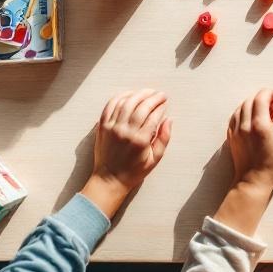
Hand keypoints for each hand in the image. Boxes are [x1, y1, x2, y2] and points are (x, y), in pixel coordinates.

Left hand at [82, 89, 171, 218]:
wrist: (109, 179)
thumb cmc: (134, 171)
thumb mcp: (155, 159)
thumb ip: (164, 138)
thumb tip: (169, 119)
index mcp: (140, 140)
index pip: (153, 116)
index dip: (161, 106)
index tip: (165, 102)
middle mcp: (125, 131)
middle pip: (141, 106)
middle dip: (153, 97)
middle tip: (160, 94)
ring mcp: (113, 128)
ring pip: (127, 102)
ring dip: (139, 94)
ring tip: (148, 92)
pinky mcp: (103, 126)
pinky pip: (111, 105)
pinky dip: (120, 97)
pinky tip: (130, 95)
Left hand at [215, 89, 272, 235]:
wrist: (251, 183)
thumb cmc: (272, 169)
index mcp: (260, 126)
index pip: (263, 97)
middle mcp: (246, 125)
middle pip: (253, 98)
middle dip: (268, 95)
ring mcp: (237, 130)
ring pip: (243, 105)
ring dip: (257, 101)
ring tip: (270, 107)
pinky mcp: (232, 136)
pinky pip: (236, 115)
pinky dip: (246, 110)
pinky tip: (256, 115)